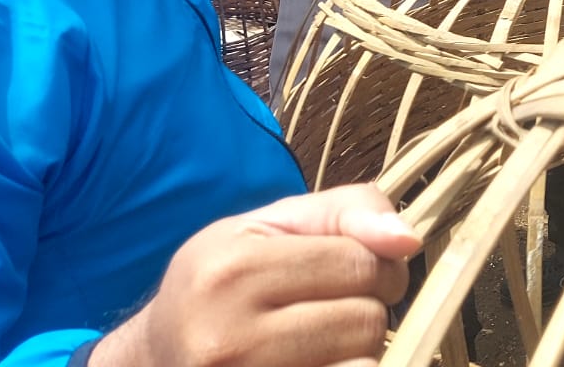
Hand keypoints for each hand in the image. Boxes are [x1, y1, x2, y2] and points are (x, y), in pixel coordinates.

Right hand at [90, 185, 419, 366]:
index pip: (361, 263)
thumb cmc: (221, 280)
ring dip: (357, 351)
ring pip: (363, 365)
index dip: (376, 263)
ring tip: (321, 338)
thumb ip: (345, 211)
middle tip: (332, 307)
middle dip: (366, 310)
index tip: (356, 268)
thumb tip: (407, 239)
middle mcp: (227, 337)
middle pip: (366, 322)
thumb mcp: (270, 224)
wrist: (156, 357)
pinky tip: (318, 359)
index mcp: (233, 270)